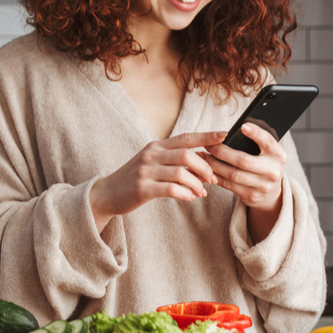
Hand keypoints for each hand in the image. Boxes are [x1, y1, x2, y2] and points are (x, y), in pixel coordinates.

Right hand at [89, 132, 222, 230]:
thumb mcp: (153, 164)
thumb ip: (175, 162)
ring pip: (181, 173)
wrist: (107, 193)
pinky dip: (185, 194)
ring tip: (201, 192)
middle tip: (213, 179)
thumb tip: (204, 165)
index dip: (206, 136)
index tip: (224, 135)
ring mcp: (146, 171)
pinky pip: (171, 189)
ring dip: (196, 183)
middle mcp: (151, 155)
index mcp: (156, 146)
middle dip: (205, 167)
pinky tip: (189, 198)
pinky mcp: (143, 188)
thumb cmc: (135, 179)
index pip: (185, 137)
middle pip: (186, 154)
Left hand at [201, 121, 286, 219]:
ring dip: (214, 164)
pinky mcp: (250, 196)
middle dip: (222, 152)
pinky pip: (228, 185)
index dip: (256, 134)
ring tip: (202, 156)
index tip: (243, 126)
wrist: (272, 193)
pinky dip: (215, 176)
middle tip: (208, 144)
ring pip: (233, 174)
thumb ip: (257, 143)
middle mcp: (272, 171)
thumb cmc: (265, 165)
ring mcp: (262, 186)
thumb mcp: (269, 153)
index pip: (268, 142)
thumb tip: (233, 131)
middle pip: (243, 160)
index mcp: (278, 155)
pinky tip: (206, 169)